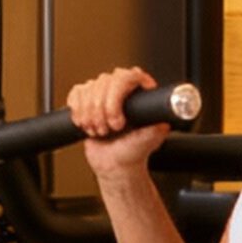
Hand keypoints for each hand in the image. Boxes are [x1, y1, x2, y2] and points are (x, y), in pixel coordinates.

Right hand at [67, 65, 172, 183]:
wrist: (115, 164)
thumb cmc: (133, 152)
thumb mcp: (151, 138)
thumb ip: (158, 123)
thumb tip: (165, 110)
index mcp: (140, 91)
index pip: (125, 77)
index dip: (116, 99)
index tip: (118, 122)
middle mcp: (121, 87)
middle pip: (103, 83)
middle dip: (102, 112)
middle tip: (111, 129)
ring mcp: (102, 91)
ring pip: (88, 91)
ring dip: (90, 116)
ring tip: (101, 131)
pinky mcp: (85, 98)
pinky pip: (76, 95)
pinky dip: (78, 113)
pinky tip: (87, 125)